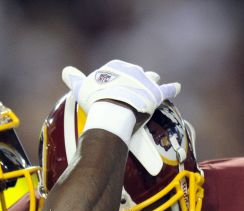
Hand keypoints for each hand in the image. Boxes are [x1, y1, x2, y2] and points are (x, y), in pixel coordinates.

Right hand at [61, 60, 180, 122]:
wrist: (112, 110)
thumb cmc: (95, 100)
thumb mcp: (80, 87)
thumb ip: (74, 78)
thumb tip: (66, 70)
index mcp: (115, 66)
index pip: (117, 69)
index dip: (116, 78)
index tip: (114, 86)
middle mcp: (132, 69)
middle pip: (135, 72)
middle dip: (135, 78)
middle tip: (133, 88)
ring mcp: (146, 81)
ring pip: (151, 78)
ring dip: (152, 81)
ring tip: (152, 85)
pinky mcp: (156, 94)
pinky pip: (168, 89)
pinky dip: (173, 88)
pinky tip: (177, 87)